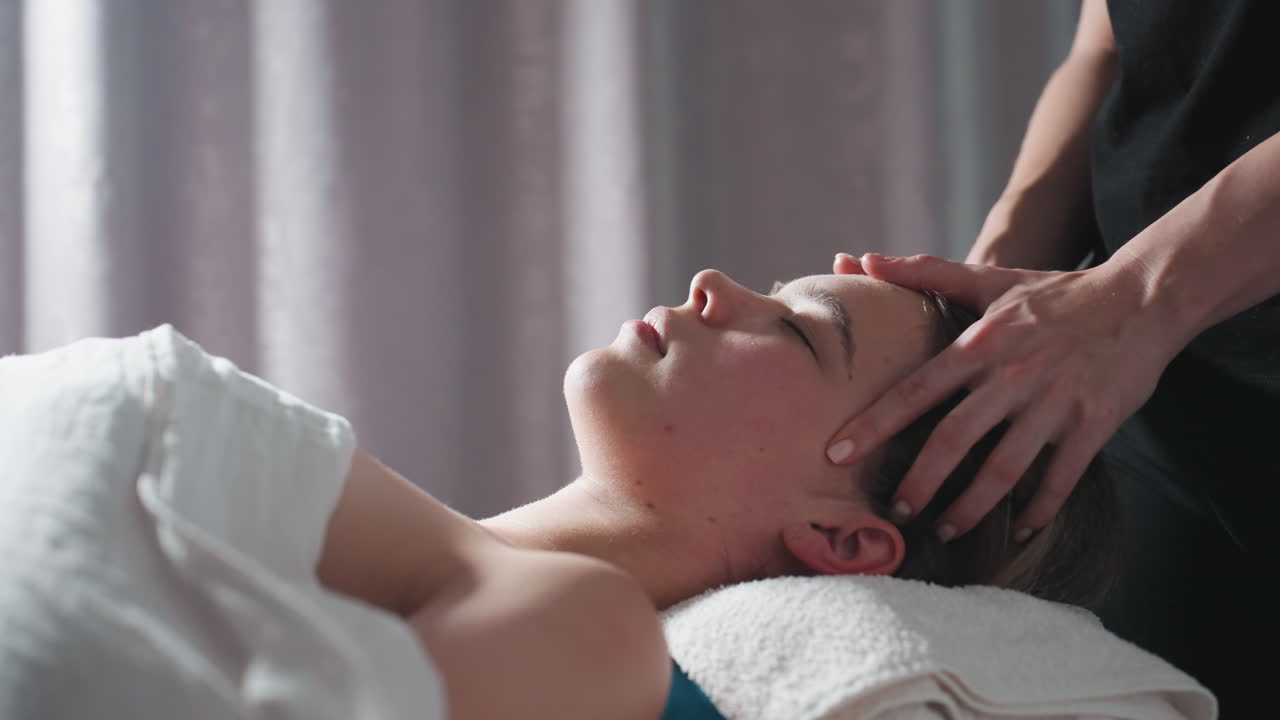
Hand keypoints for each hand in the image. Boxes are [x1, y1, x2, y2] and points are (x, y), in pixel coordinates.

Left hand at [825, 252, 1178, 541]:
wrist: (1141, 299)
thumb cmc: (1056, 294)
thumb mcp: (991, 279)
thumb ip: (925, 273)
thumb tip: (864, 258)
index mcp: (981, 343)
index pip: (915, 390)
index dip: (875, 424)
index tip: (837, 454)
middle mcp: (1012, 376)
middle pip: (953, 439)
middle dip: (919, 481)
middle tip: (896, 511)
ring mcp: (1054, 404)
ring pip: (1003, 469)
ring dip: (970, 507)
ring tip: (945, 531)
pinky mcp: (1092, 425)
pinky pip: (1060, 479)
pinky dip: (1039, 509)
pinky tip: (1019, 530)